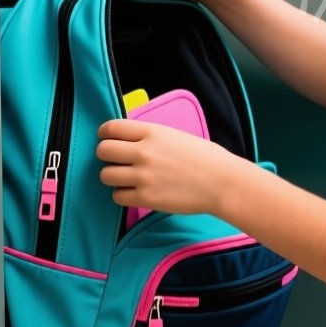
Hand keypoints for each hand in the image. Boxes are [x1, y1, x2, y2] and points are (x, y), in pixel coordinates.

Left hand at [96, 118, 245, 215]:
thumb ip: (150, 137)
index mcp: (152, 132)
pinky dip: (123, 195)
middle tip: (117, 162)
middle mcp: (143, 152)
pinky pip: (117, 196)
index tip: (107, 139)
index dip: (105, 134)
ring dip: (113, 178)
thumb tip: (130, 141)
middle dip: (106, 157)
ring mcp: (143, 176)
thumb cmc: (206, 158)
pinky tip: (136, 193)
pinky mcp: (146, 198)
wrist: (222, 182)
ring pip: (105, 175)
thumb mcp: (175, 135)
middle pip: (103, 151)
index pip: (111, 128)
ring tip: (127, 180)